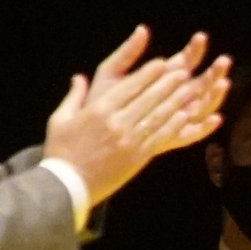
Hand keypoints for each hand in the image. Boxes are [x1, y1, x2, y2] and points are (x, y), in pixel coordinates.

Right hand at [49, 29, 229, 208]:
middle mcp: (117, 123)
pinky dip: (173, 125)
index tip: (162, 63)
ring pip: (158, 116)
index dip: (148, 74)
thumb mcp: (60, 120)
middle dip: (167, 83)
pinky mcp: (138, 157)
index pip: (129, 87)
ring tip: (190, 89)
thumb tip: (78, 78)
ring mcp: (130, 141)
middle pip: (148, 98)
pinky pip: (159, 137)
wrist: (68, 186)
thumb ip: (74, 97)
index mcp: (99, 111)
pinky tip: (184, 116)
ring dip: (175, 101)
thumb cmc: (60, 151)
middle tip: (183, 71)